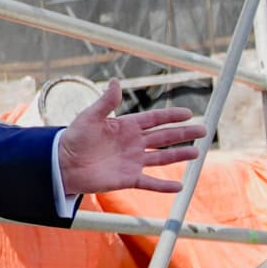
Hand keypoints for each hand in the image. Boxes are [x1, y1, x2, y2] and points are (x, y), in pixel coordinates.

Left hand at [57, 79, 206, 194]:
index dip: (171, 116)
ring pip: (162, 158)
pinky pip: (150, 182)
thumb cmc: (73, 139)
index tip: (189, 113)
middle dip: (184, 134)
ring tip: (197, 153)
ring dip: (179, 155)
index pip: (154, 120)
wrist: (62, 165)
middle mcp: (133, 144)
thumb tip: (115, 81)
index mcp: (126, 127)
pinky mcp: (128, 179)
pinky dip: (164, 186)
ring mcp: (132, 162)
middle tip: (204, 131)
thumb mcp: (89, 117)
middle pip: (164, 137)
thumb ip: (106, 102)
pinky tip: (179, 186)